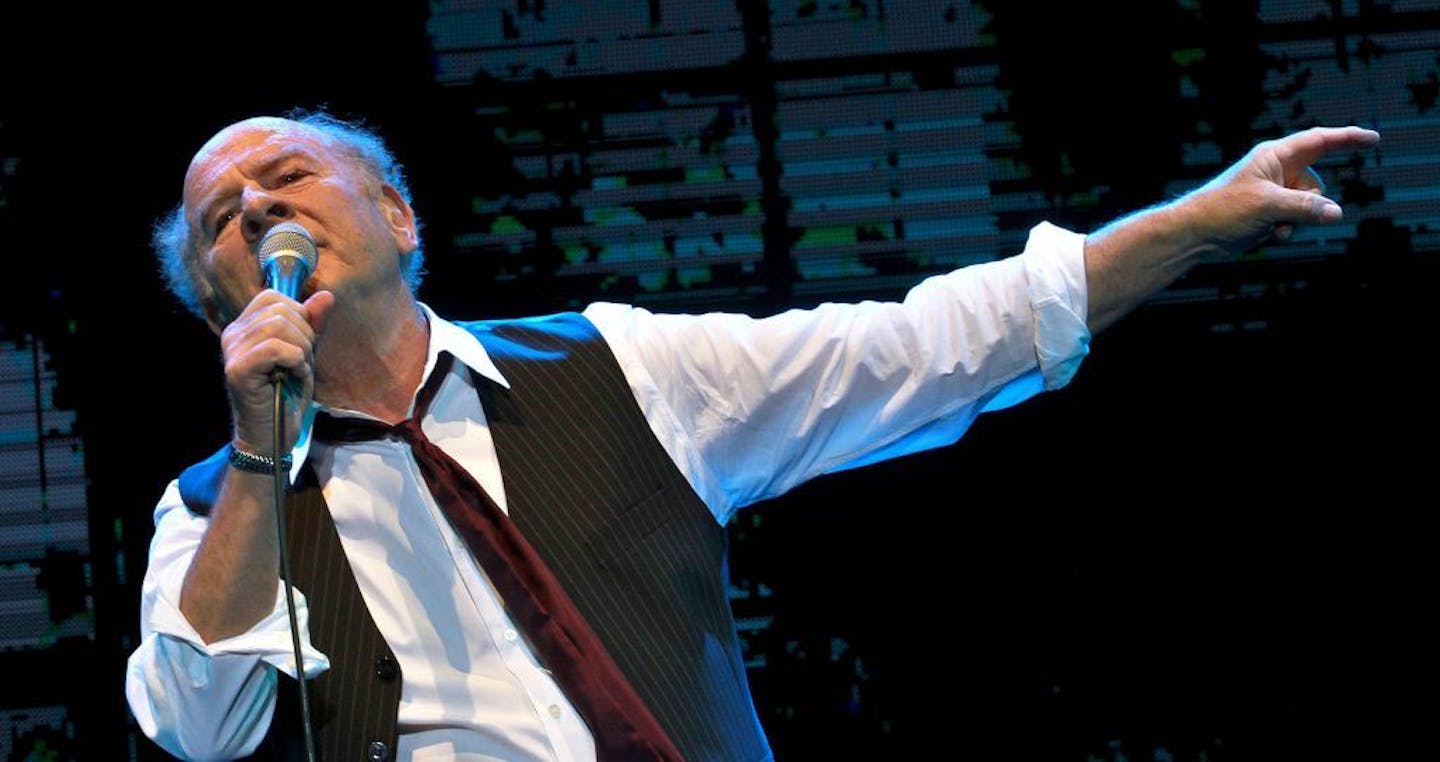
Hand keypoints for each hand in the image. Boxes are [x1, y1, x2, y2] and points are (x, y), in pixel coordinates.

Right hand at [221, 289, 334, 454]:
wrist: (273, 435)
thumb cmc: (286, 395)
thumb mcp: (306, 353)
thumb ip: (313, 324)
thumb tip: (327, 295)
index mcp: (244, 326)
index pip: (273, 297)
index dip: (299, 315)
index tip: (302, 344)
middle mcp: (232, 334)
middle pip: (280, 309)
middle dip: (304, 335)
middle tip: (300, 363)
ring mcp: (231, 351)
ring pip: (278, 326)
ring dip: (301, 349)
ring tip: (296, 371)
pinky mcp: (238, 370)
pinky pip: (274, 348)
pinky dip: (295, 361)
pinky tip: (293, 376)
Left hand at [1180, 125, 1379, 255]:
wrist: (1196, 235)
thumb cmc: (1223, 210)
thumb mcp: (1267, 206)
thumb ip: (1305, 207)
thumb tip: (1336, 213)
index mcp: (1274, 156)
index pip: (1319, 141)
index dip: (1347, 138)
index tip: (1373, 138)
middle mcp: (1277, 171)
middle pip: (1317, 185)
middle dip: (1309, 204)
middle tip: (1282, 214)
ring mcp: (1275, 193)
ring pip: (1309, 207)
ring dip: (1296, 221)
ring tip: (1270, 226)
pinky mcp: (1271, 213)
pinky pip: (1297, 220)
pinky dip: (1288, 229)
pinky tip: (1267, 234)